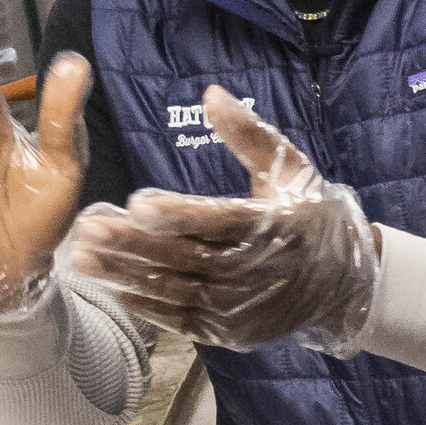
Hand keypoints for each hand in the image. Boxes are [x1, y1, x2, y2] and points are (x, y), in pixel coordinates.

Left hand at [67, 87, 380, 353]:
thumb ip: (249, 134)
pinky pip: (183, 319)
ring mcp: (242, 306)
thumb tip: (210, 94)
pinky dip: (147, 306)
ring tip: (83, 258)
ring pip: (177, 291)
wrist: (342, 281)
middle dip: (133, 245)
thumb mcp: (289, 168)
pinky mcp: (232, 330)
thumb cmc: (309, 213)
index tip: (136, 203)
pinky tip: (113, 288)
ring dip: (127, 275)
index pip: (219, 221)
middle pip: (187, 258)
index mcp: (273, 227)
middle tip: (88, 229)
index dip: (177, 214)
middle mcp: (256, 271)